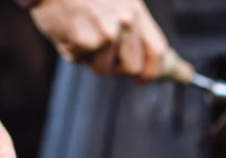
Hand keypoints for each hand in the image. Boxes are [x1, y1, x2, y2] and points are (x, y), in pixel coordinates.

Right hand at [29, 0, 167, 79]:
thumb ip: (130, 25)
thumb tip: (141, 57)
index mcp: (136, 11)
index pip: (158, 51)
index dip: (152, 72)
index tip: (142, 80)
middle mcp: (126, 23)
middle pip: (132, 68)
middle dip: (116, 67)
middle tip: (100, 50)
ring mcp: (106, 34)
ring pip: (104, 69)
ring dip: (91, 58)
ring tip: (80, 31)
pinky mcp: (85, 42)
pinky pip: (81, 61)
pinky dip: (72, 50)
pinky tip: (67, 28)